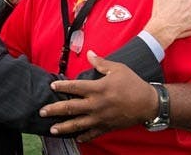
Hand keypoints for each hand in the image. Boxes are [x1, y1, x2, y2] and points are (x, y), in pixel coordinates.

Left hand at [39, 51, 156, 141]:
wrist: (149, 104)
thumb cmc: (133, 84)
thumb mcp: (117, 69)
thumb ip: (101, 62)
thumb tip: (90, 53)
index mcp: (97, 88)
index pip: (74, 87)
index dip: (62, 87)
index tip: (52, 87)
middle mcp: (96, 104)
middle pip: (71, 108)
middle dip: (55, 110)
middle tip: (42, 112)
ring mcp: (101, 118)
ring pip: (78, 124)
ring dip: (64, 127)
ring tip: (52, 129)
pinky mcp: (107, 127)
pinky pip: (92, 133)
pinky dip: (83, 136)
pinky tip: (75, 137)